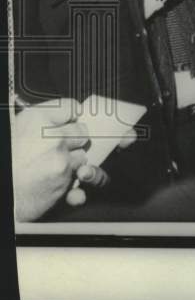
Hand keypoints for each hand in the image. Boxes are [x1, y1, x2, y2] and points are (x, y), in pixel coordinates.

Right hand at [12, 99, 106, 220]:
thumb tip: (64, 117)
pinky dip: (68, 177)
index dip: (69, 115)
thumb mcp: (20, 130)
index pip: (70, 107)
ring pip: (82, 154)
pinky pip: (77, 174)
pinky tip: (51, 177)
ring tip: (50, 164)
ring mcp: (61, 159)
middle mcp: (53, 137)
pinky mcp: (65, 179)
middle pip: (82, 130)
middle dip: (73, 138)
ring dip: (71, 160)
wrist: (3, 193)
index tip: (68, 120)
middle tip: (58, 145)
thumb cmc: (7, 160)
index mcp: (37, 119)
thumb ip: (43, 121)